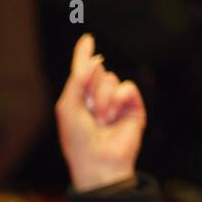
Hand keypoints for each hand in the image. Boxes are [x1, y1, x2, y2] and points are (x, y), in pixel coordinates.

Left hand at [56, 34, 144, 191]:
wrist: (98, 162)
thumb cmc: (78, 139)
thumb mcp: (68, 107)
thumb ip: (77, 81)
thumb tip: (96, 60)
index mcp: (80, 100)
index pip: (83, 73)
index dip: (83, 56)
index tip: (87, 39)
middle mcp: (98, 99)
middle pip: (97, 72)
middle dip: (91, 88)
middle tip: (90, 112)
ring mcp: (116, 103)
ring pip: (111, 78)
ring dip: (103, 99)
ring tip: (101, 120)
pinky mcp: (133, 107)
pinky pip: (127, 86)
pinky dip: (119, 99)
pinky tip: (113, 116)